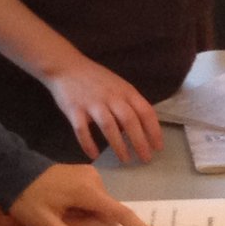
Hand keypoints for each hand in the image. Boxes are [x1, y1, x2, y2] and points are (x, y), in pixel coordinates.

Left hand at [9, 162, 169, 225]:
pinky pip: (93, 198)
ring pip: (100, 207)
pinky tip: (62, 202)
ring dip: (84, 215)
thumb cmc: (28, 199)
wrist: (14, 171)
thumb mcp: (45, 224)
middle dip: (89, 223)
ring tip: (59, 210)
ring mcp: (90, 175)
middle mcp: (94, 180)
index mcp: (88, 192)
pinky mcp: (86, 174)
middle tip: (62, 219)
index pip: (120, 214)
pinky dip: (82, 206)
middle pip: (106, 213)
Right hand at [43, 53, 162, 163]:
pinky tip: (94, 155)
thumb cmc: (95, 78)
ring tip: (125, 160)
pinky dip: (88, 143)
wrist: (66, 66)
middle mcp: (111, 97)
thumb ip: (128, 104)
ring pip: (109, 126)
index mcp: (125, 91)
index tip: (158, 147)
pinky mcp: (74, 109)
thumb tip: (139, 128)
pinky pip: (82, 129)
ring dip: (118, 145)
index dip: (153, 130)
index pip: (145, 111)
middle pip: (129, 121)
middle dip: (139, 142)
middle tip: (145, 159)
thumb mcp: (118, 86)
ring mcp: (92, 103)